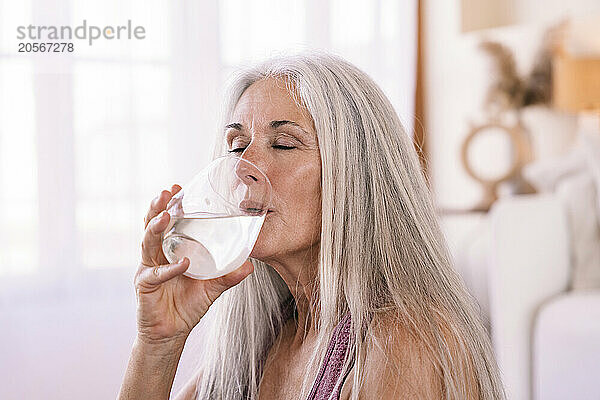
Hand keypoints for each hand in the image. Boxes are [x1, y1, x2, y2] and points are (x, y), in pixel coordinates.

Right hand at [133, 184, 254, 343]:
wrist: (171, 334)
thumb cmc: (188, 306)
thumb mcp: (212, 287)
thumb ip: (228, 276)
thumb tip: (250, 265)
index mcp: (169, 250)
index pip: (166, 222)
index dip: (170, 205)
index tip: (176, 187)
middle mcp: (155, 256)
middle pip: (151, 226)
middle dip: (157, 208)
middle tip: (166, 193)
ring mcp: (147, 269)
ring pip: (147, 243)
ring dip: (156, 228)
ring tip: (166, 215)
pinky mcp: (144, 286)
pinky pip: (156, 274)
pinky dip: (169, 268)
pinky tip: (183, 263)